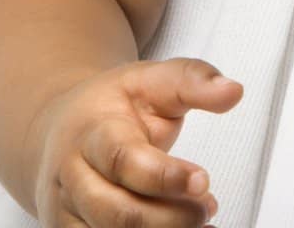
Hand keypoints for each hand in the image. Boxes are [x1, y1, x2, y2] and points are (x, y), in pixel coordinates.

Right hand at [26, 57, 241, 226]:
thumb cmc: (116, 104)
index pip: (123, 160)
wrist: (60, 128)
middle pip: (116, 211)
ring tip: (200, 221)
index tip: (204, 181)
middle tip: (208, 207)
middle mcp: (71, 176)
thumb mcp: (154, 79)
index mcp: (92, 131)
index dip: (163, 177)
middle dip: (168, 217)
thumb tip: (234, 92)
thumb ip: (194, 81)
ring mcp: (65, 211)